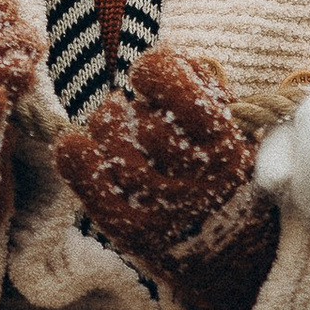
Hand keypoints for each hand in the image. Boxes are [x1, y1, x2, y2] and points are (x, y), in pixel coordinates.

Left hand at [54, 51, 277, 309]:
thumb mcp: (233, 127)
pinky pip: (90, 182)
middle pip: (134, 117)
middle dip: (125, 107)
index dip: (154, 71)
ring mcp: (162, 204)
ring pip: (112, 145)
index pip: (176, 89)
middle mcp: (194, 174)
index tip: (149, 75)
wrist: (234, 254)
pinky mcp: (134, 229)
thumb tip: (163, 54)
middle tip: (130, 115)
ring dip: (104, 130)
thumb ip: (203, 86)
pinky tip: (76, 145)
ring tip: (115, 136)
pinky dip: (75, 156)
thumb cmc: (223, 174)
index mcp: (224, 142)